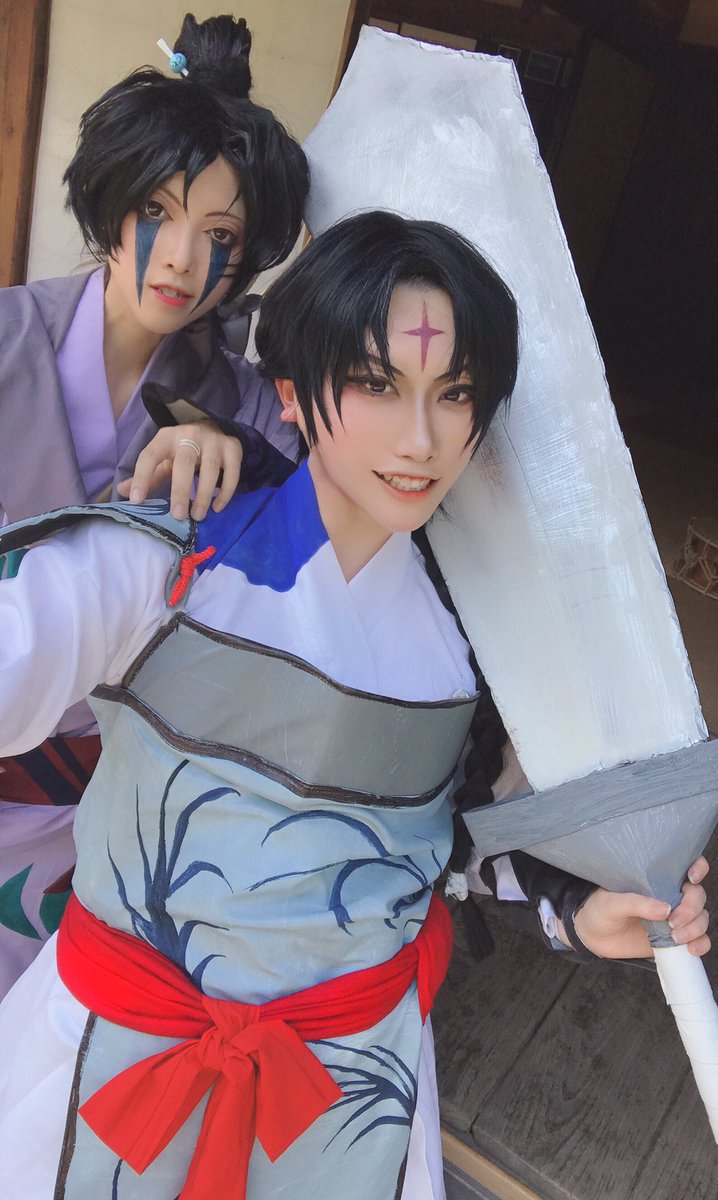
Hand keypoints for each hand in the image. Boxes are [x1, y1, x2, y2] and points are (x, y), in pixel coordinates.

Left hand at [118, 422, 242, 519]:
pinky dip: (225, 492)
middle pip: (184, 462)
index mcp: (166, 437)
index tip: (137, 501)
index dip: (142, 478)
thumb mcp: (164, 459)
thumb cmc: (183, 450)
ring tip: (197, 516)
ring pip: (211, 468)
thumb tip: (122, 492)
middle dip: (180, 491)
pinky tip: (217, 507)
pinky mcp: (233, 447)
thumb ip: (148, 475)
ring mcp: (214, 440)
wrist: (213, 428)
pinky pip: (232, 472)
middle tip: (178, 516)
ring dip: (204, 495)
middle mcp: (190, 434)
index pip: (150, 455)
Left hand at [566, 857, 709, 959]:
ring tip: (675, 937)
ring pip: (701, 918)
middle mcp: (669, 896)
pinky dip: (701, 944)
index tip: (691, 878)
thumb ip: (636, 903)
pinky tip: (692, 950)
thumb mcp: (611, 902)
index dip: (697, 867)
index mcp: (655, 878)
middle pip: (697, 896)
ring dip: (696, 928)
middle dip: (692, 909)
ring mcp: (673, 918)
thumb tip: (665, 909)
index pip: (685, 865)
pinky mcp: (673, 939)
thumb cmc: (599, 910)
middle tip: (673, 922)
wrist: (592, 937)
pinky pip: (698, 940)